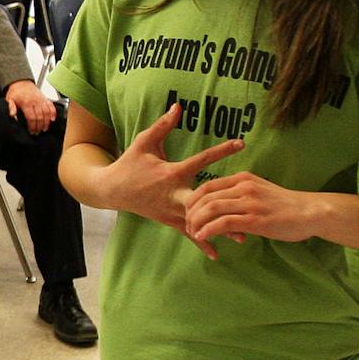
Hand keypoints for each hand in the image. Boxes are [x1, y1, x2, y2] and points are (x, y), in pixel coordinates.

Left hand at [4, 79, 56, 134]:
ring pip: (47, 113)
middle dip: (39, 126)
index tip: (31, 131)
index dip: (32, 126)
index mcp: (26, 103)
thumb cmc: (16, 92)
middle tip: (37, 133)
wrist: (21, 82)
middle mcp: (35, 101)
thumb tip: (12, 115)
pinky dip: (53, 113)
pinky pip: (51, 106)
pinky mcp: (45, 98)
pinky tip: (52, 119)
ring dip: (46, 122)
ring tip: (44, 129)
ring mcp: (41, 100)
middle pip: (40, 117)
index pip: (31, 117)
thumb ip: (10, 107)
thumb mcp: (9, 99)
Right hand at [90, 104, 247, 258]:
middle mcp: (174, 194)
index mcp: (171, 172)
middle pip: (204, 201)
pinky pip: (188, 233)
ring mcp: (171, 210)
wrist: (111, 190)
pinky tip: (217, 254)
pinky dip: (202, 243)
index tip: (241, 143)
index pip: (201, 160)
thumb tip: (179, 106)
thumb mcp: (144, 141)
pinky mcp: (168, 220)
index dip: (221, 150)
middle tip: (247, 209)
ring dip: (220, 229)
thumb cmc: (130, 163)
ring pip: (199, 221)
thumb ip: (163, 125)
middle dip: (225, 204)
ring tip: (243, 237)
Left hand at [185, 172, 316, 247]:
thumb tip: (221, 205)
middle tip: (187, 226)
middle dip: (191, 213)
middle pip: (205, 197)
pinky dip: (208, 231)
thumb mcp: (260, 191)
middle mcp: (244, 187)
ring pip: (211, 209)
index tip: (189, 214)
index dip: (193, 201)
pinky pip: (223, 223)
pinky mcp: (255, 219)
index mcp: (243, 178)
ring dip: (197, 223)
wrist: (310, 212)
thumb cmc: (285, 205)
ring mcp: (250, 203)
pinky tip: (203, 237)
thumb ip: (240, 194)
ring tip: (193, 234)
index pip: (208, 186)